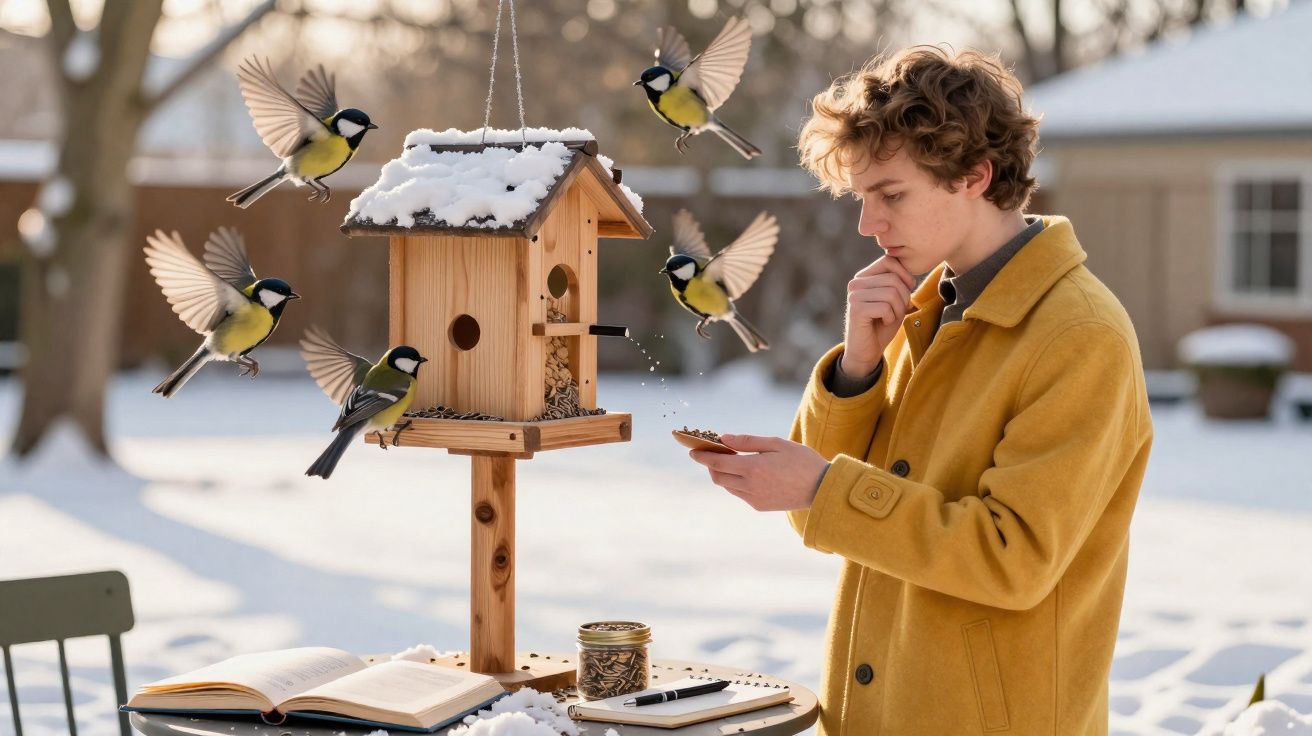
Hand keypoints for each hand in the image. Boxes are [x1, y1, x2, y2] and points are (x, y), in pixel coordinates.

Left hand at [689, 434, 829, 511]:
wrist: (822, 488)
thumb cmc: (801, 460)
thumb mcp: (776, 443)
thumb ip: (747, 442)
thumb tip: (723, 439)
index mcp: (753, 469)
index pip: (717, 463)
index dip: (702, 457)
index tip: (692, 451)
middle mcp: (750, 487)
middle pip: (718, 477)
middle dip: (712, 465)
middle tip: (715, 452)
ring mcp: (754, 499)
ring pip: (728, 486)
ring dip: (724, 474)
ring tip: (733, 460)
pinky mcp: (760, 506)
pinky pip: (740, 493)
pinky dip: (737, 483)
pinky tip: (748, 473)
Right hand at [841, 255, 915, 376]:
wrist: (867, 350)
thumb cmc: (882, 324)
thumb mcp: (895, 300)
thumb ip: (899, 283)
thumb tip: (910, 273)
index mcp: (864, 277)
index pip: (889, 260)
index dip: (905, 275)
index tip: (907, 291)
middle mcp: (856, 283)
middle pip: (893, 278)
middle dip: (904, 297)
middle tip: (897, 311)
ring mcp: (854, 295)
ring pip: (891, 293)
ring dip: (898, 309)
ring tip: (889, 317)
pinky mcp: (856, 309)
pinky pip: (885, 307)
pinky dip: (890, 318)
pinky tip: (882, 323)